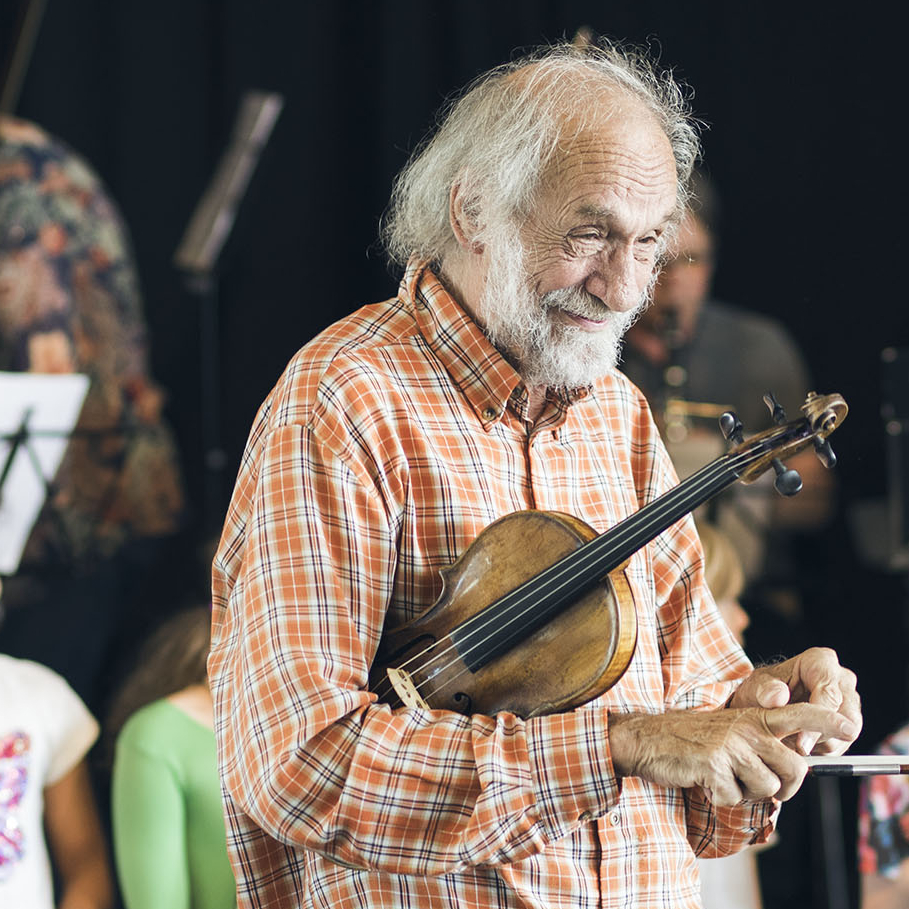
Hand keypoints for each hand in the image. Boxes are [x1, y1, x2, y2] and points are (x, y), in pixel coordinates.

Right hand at [609, 703, 856, 805]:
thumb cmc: (691, 740)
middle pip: (796, 770)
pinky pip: (735, 798)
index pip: (800, 713)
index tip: (849, 726)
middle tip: (760, 784)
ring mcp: (731, 746)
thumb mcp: (731, 732)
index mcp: (754, 717)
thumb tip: (794, 772)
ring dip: (746, 792)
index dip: (828, 719)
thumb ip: (762, 743)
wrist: (647, 739)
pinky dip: (721, 797)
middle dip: (785, 788)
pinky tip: (704, 780)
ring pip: (767, 789)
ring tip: (722, 775)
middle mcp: (747, 728)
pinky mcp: (714, 765)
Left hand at [729, 647, 860, 755]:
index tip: (801, 744)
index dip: (816, 722)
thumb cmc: (761, 690)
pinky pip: (844, 743)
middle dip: (820, 735)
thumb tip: (778, 696)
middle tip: (795, 747)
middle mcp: (841, 678)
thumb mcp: (756, 688)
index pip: (829, 695)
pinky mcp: (850, 720)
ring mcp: (849, 700)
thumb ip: (765, 691)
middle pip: (845, 717)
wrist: (762, 702)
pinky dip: (823, 748)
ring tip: (794, 741)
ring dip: (821, 743)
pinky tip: (803, 742)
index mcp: (821, 661)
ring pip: (848, 733)